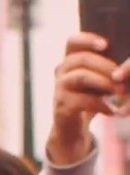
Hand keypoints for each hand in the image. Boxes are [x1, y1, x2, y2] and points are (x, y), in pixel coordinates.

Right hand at [49, 33, 128, 165]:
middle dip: (106, 66)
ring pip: (80, 76)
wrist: (72, 126)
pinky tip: (112, 110)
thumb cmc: (90, 96)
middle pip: (81, 59)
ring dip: (104, 83)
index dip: (87, 40)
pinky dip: (101, 104)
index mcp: (70, 60)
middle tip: (122, 76)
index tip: (106, 45)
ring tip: (120, 91)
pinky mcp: (61, 106)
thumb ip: (109, 68)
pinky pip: (81, 101)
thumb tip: (127, 67)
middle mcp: (61, 71)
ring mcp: (59, 89)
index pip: (72, 42)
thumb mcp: (99, 78)